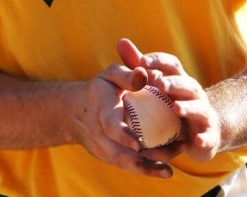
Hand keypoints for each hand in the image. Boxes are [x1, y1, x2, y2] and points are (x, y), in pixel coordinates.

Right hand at [68, 60, 179, 177]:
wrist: (76, 110)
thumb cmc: (101, 89)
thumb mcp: (110, 75)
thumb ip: (127, 74)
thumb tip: (146, 75)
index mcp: (101, 111)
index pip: (110, 126)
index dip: (123, 136)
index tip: (139, 145)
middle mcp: (99, 135)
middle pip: (119, 155)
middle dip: (143, 163)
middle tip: (169, 166)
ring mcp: (103, 149)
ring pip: (124, 164)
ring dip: (147, 170)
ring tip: (169, 172)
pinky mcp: (108, 157)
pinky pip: (126, 166)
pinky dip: (144, 169)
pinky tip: (163, 169)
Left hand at [117, 38, 222, 161]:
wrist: (203, 129)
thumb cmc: (172, 102)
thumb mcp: (156, 83)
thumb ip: (138, 65)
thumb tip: (121, 41)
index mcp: (180, 80)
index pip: (172, 65)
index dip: (159, 61)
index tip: (143, 61)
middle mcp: (194, 94)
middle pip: (187, 85)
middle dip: (174, 83)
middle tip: (160, 84)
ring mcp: (203, 114)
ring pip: (199, 108)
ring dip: (188, 107)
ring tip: (176, 108)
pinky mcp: (208, 136)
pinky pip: (208, 138)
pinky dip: (204, 139)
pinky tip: (196, 141)